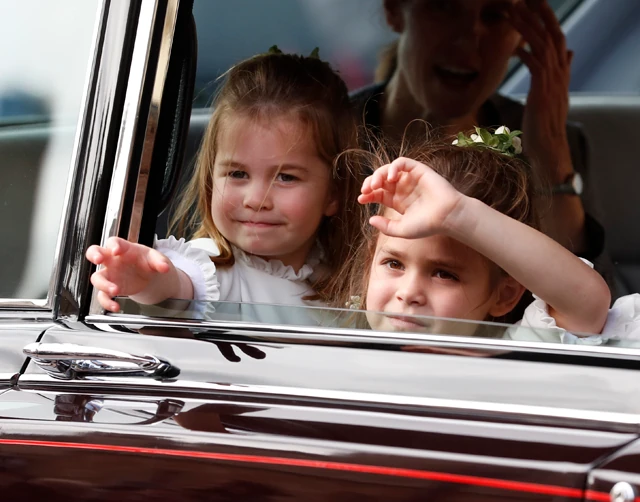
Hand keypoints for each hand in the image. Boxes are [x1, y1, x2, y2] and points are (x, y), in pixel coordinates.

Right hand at [85, 237, 171, 311]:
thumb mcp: (156, 259)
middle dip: (94, 254)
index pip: (114, 241)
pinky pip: (102, 296)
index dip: (113, 245)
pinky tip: (115, 306)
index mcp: (124, 249)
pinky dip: (107, 302)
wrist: (149, 277)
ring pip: (97, 277)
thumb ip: (160, 262)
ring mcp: (110, 274)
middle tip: (98, 260)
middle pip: (95, 252)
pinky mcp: (110, 288)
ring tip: (116, 290)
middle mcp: (113, 260)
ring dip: (103, 285)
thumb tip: (164, 267)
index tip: (116, 250)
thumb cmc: (147, 262)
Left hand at [357, 157, 463, 238]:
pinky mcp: (419, 170)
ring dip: (379, 174)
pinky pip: (403, 163)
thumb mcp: (402, 229)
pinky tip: (391, 178)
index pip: (378, 193)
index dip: (368, 194)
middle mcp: (403, 188)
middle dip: (370, 183)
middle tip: (366, 190)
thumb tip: (370, 219)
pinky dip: (394, 167)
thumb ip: (386, 227)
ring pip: (389, 169)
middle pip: (381, 180)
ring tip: (376, 185)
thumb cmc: (428, 225)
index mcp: (398, 201)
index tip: (361, 199)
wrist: (447, 217)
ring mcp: (410, 179)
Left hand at [510, 0, 573, 181]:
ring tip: (513, 12)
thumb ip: (558, 72)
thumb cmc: (543, 125)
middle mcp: (560, 74)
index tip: (532, 4)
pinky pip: (537, 66)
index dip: (546, 20)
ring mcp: (553, 82)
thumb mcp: (551, 94)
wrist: (547, 149)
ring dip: (527, 28)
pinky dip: (526, 54)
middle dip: (538, 15)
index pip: (556, 38)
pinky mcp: (543, 92)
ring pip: (544, 46)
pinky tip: (514, 48)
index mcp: (560, 72)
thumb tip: (569, 53)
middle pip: (552, 35)